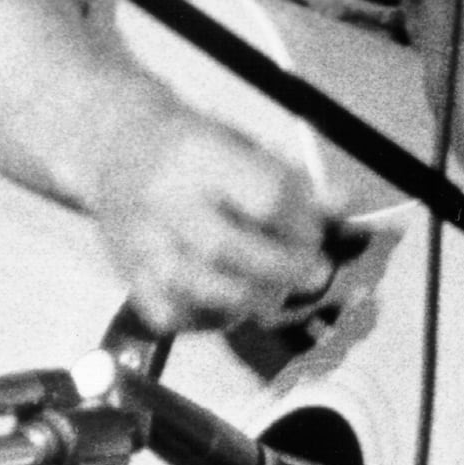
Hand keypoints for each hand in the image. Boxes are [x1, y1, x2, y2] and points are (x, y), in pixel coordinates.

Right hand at [89, 101, 344, 334]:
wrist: (116, 146)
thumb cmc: (197, 147)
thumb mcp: (247, 144)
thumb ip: (295, 179)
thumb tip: (347, 204)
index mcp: (201, 156)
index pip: (265, 198)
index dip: (302, 224)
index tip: (318, 235)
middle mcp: (164, 200)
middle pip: (228, 249)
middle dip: (283, 269)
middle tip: (315, 275)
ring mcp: (141, 242)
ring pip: (198, 288)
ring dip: (252, 299)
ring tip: (277, 293)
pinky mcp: (127, 274)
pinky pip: (169, 314)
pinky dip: (209, 320)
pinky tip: (233, 306)